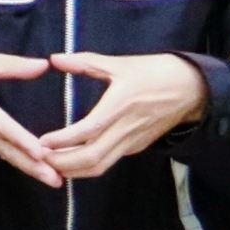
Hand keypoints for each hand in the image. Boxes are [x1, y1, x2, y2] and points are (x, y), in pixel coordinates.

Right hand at [0, 46, 64, 187]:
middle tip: (56, 180)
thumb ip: (12, 65)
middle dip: (31, 166)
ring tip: (52, 179)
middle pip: (5, 148)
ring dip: (28, 167)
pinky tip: (33, 168)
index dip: (20, 139)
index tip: (40, 153)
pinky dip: (17, 159)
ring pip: (4, 152)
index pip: (0, 125)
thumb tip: (42, 65)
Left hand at [35, 51, 209, 179]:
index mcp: (120, 105)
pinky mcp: (135, 147)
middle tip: (39, 159)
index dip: (63, 141)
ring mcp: (132, 141)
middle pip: (92, 158)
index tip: (42, 142)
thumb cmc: (154, 72)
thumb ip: (86, 62)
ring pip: (100, 166)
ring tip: (50, 164)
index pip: (88, 131)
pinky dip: (87, 167)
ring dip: (73, 171)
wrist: (190, 90)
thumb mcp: (120, 63)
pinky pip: (108, 161)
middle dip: (63, 164)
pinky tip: (70, 161)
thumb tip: (54, 58)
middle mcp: (126, 129)